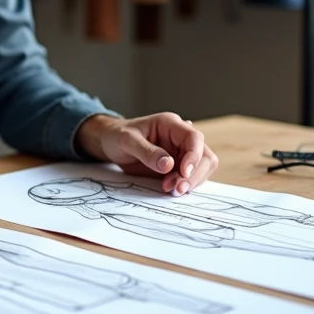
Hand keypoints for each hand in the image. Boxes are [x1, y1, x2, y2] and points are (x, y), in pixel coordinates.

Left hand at [75, 113, 218, 194]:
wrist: (109, 142)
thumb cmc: (117, 135)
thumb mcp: (127, 140)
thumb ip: (147, 152)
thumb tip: (168, 165)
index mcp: (170, 124)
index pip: (194, 138)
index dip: (194, 156)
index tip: (183, 173)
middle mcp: (179, 138)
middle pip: (204, 156)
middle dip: (194, 174)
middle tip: (177, 188)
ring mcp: (180, 153)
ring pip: (201, 168)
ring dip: (190, 182)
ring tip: (170, 189)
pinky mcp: (176, 166)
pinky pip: (190, 177)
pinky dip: (184, 185)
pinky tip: (170, 188)